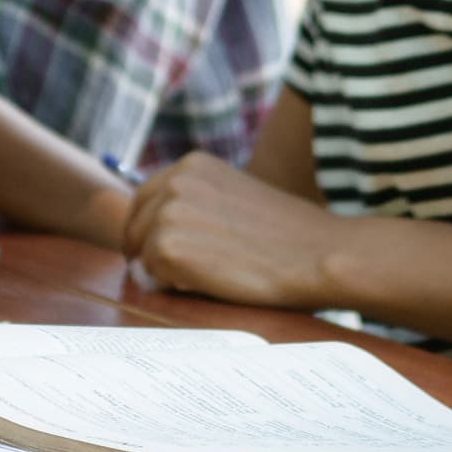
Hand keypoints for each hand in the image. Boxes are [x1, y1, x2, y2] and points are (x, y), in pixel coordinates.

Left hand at [118, 153, 347, 310]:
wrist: (317, 255)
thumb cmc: (290, 237)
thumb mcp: (236, 197)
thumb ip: (200, 203)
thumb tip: (164, 230)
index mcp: (192, 164)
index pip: (145, 199)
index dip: (150, 230)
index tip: (162, 252)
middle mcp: (175, 181)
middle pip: (134, 226)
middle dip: (148, 252)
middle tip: (180, 275)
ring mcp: (168, 213)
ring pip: (141, 253)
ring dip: (163, 271)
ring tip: (208, 277)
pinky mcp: (167, 247)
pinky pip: (150, 277)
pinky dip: (171, 287)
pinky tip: (209, 284)